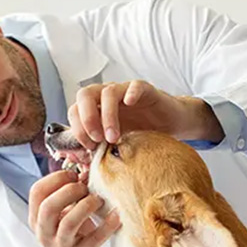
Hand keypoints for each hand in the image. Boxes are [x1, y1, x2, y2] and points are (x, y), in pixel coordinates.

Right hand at [28, 171, 121, 246]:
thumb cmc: (73, 238)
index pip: (37, 192)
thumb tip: (85, 173)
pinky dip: (108, 224)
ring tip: (98, 200)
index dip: (56, 178)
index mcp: (37, 220)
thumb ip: (69, 197)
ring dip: (87, 205)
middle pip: (49, 207)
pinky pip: (95, 238)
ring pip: (69, 222)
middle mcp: (45, 233)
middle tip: (85, 187)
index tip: (73, 175)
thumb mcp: (64, 217)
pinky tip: (116, 215)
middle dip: (69, 191)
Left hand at [68, 80, 221, 145]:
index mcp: (97, 108)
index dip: (78, 128)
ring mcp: (125, 91)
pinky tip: (130, 104)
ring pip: (108, 92)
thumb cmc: (142, 133)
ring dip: (107, 116)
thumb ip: (100, 147)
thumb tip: (82, 160)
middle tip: (96, 138)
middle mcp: (107, 96)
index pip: (75, 110)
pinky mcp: (144, 89)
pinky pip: (134, 86)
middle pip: (85, 95)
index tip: (89, 146)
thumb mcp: (117, 143)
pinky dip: (130, 93)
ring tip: (114, 137)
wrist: (171, 125)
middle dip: (86, 118)